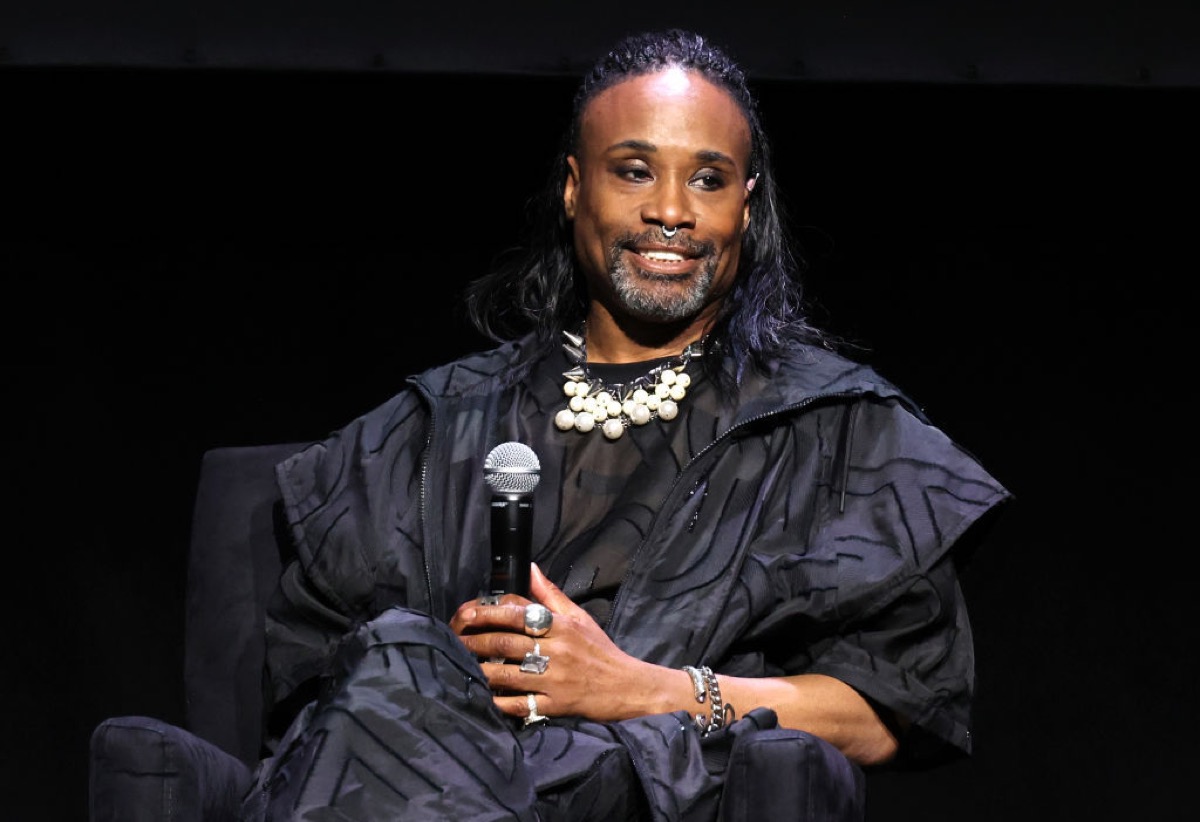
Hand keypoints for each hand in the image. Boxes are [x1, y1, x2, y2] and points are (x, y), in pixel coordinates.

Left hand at [449, 563, 666, 722]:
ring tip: (461, 665)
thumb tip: (530, 567)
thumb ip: (550, 593)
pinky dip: (499, 702)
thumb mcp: (579, 616)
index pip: (518, 613)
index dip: (489, 612)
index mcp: (561, 625)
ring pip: (508, 674)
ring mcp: (555, 679)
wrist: (627, 686)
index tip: (467, 613)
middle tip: (456, 640)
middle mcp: (557, 650)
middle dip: (475, 641)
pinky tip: (483, 698)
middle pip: (506, 643)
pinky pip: (521, 704)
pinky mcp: (556, 705)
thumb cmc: (600, 650)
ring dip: (480, 670)